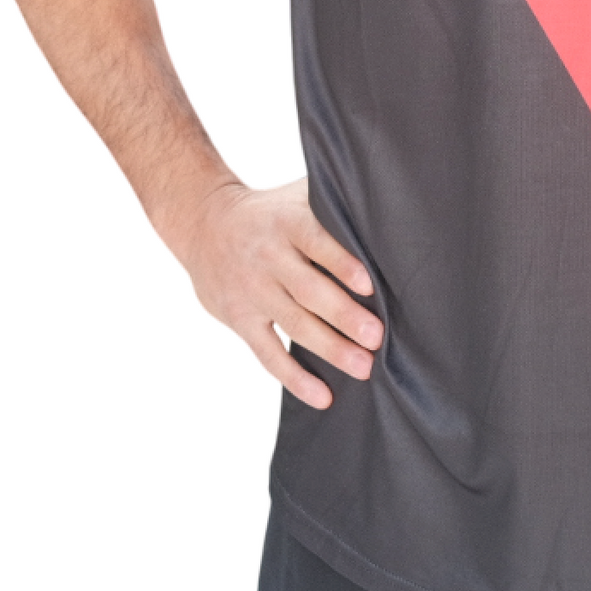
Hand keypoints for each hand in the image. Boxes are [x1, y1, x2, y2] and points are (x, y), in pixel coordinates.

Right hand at [173, 178, 383, 408]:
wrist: (203, 221)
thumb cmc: (271, 209)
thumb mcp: (297, 194)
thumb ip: (335, 202)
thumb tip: (387, 203)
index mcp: (288, 224)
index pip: (316, 243)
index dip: (341, 264)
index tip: (368, 285)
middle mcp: (269, 258)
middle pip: (309, 290)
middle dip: (344, 316)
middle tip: (376, 337)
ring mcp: (253, 292)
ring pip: (294, 324)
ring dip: (330, 349)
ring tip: (363, 367)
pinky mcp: (240, 319)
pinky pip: (268, 354)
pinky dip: (295, 377)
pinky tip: (323, 396)